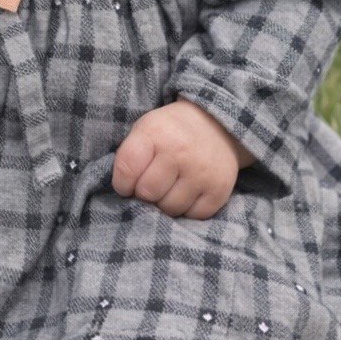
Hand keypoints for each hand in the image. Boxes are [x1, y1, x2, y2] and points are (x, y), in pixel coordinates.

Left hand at [111, 97, 254, 219]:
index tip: (126, 184)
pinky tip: (187, 192)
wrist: (214, 124)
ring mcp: (201, 173)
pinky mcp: (219, 190)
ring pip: (170, 208)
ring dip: (165, 203)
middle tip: (150, 185)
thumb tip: (125, 194)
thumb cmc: (170, 131)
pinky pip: (193, 216)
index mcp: (155, 133)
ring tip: (168, 187)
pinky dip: (187, 209)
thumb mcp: (145, 129)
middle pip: (148, 192)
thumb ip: (131, 157)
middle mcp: (179, 152)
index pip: (127, 169)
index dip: (121, 183)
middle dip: (144, 194)